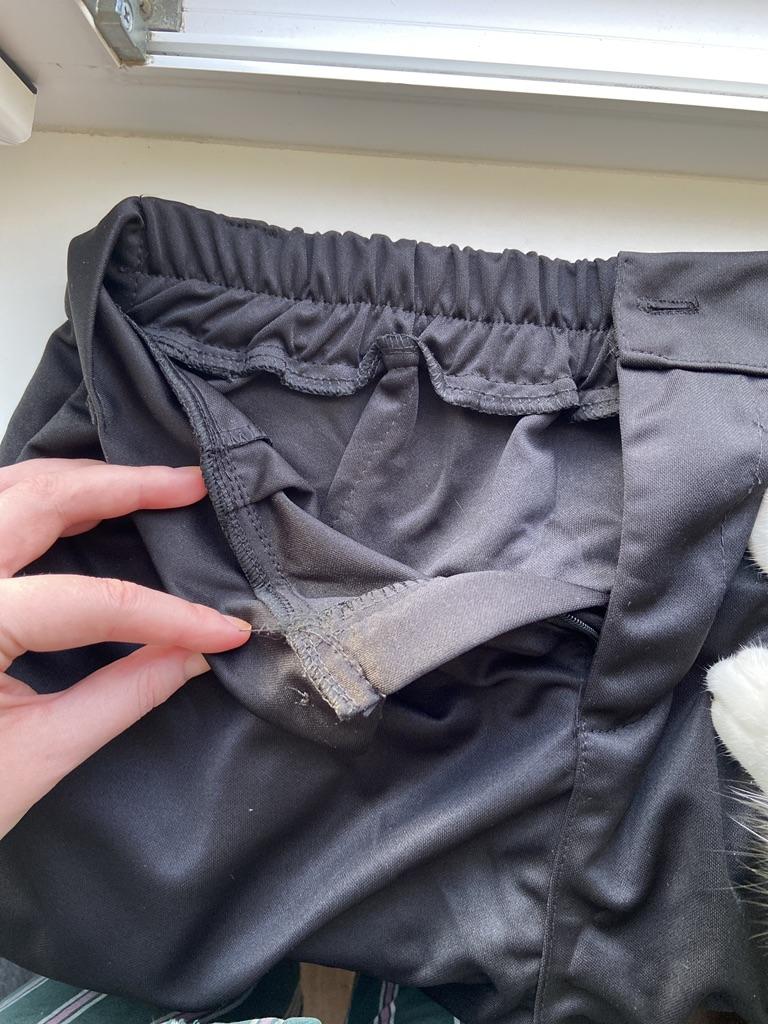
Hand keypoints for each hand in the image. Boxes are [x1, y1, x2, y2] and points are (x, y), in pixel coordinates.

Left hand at [0, 458, 251, 838]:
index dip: (169, 614)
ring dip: (81, 481)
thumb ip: (124, 695)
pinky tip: (80, 506)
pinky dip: (40, 498)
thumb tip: (198, 654)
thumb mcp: (38, 755)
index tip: (226, 629)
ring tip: (148, 486)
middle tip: (191, 484)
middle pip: (41, 499)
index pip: (90, 601)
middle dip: (125, 485)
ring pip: (8, 489)